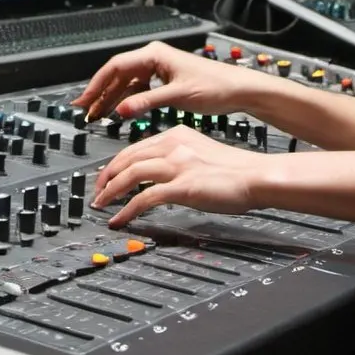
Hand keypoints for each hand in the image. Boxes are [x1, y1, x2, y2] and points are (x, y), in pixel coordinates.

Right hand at [71, 40, 255, 121]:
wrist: (237, 89)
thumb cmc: (215, 86)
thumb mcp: (177, 96)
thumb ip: (147, 102)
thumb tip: (120, 109)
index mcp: (154, 55)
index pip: (116, 66)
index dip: (97, 84)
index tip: (85, 101)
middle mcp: (154, 57)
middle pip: (118, 73)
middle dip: (100, 92)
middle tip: (84, 110)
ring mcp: (159, 68)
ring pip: (127, 82)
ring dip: (112, 97)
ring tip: (97, 114)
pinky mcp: (165, 79)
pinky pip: (138, 87)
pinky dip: (127, 99)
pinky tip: (120, 111)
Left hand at [91, 125, 259, 228]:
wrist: (256, 176)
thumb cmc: (235, 169)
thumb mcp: (201, 151)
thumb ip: (179, 155)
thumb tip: (160, 171)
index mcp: (177, 134)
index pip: (136, 146)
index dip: (116, 162)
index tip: (107, 175)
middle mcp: (173, 145)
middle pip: (127, 157)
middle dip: (106, 176)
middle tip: (97, 191)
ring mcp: (176, 165)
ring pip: (130, 174)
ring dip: (111, 191)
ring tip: (102, 205)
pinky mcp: (182, 186)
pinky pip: (144, 198)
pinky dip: (127, 210)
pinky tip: (120, 219)